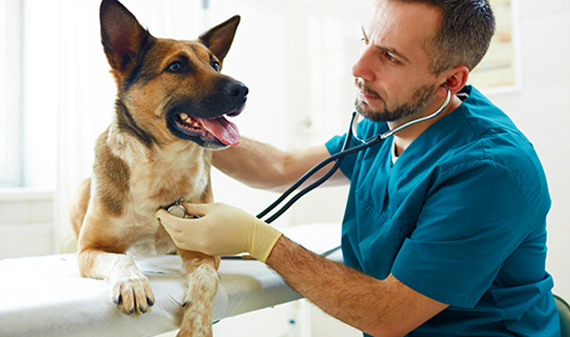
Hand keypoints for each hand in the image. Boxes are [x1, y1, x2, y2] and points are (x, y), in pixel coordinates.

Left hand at [156, 202, 282, 261]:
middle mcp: (200, 240)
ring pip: (180, 242)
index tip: (160, 211)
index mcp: (201, 227)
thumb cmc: (237, 218)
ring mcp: (204, 248)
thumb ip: (196, 208)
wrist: (252, 236)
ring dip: (174, 232)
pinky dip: (183, 237)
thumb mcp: (215, 208)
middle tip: (165, 214)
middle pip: (174, 234)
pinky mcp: (208, 252)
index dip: (164, 217)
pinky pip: (189, 245)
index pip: (174, 224)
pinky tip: (186, 228)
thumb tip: (182, 206)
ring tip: (175, 220)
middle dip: (167, 224)